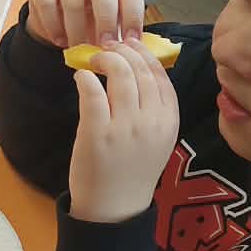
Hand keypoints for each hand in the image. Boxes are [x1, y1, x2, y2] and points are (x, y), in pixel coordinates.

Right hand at [25, 0, 145, 49]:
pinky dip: (53, 25)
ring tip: (77, 48)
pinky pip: (47, 3)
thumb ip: (120, 38)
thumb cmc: (89, 22)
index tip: (131, 43)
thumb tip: (136, 56)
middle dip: (105, 20)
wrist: (56, 15)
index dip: (133, 18)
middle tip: (104, 46)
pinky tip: (59, 40)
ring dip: (76, 28)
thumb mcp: (108, 27)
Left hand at [68, 40, 179, 222]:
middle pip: (139, 70)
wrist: (115, 206)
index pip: (160, 75)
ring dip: (103, 59)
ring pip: (119, 74)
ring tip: (93, 60)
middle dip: (122, 51)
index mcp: (169, 120)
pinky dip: (85, 78)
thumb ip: (154, 107)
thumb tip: (137, 66)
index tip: (129, 44)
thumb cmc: (132, 168)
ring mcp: (124, 127)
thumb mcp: (157, 137)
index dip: (144, 54)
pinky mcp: (97, 133)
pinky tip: (80, 77)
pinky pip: (92, 92)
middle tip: (107, 47)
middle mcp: (151, 121)